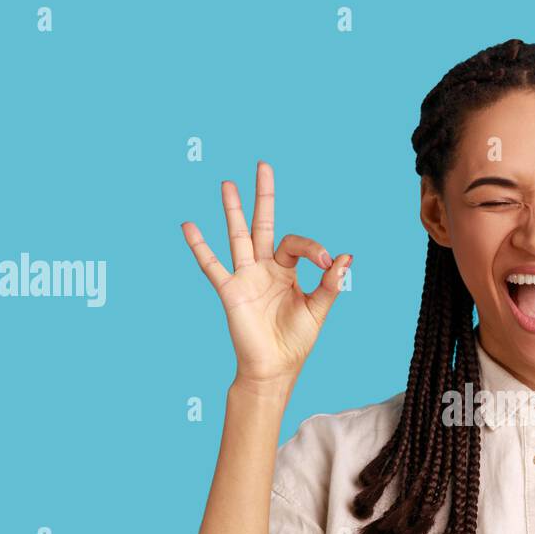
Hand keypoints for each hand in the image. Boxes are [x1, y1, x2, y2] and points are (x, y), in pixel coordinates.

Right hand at [181, 161, 350, 385]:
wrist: (274, 368)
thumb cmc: (296, 341)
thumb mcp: (318, 310)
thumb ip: (330, 284)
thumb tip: (345, 257)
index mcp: (287, 271)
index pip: (297, 244)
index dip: (313, 248)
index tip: (326, 264)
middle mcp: (264, 268)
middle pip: (263, 224)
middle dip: (264, 196)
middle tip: (264, 165)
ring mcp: (245, 277)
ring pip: (238, 236)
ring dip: (233, 210)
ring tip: (228, 184)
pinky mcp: (230, 291)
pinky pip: (212, 265)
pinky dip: (200, 247)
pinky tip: (189, 226)